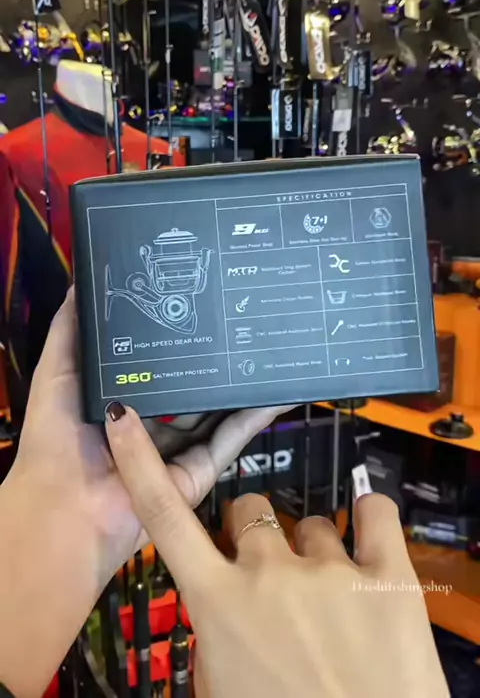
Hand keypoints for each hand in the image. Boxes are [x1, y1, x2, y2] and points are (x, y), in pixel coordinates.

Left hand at [0, 290, 294, 697]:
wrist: (68, 512)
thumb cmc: (56, 440)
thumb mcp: (57, 373)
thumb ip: (70, 330)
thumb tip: (82, 282)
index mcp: (117, 403)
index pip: (153, 367)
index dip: (174, 340)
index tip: (197, 306)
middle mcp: (149, 426)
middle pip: (188, 389)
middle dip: (213, 362)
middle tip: (240, 323)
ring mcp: (176, 452)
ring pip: (215, 413)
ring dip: (240, 386)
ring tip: (267, 350)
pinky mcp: (198, 474)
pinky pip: (230, 440)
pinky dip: (254, 416)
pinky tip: (276, 390)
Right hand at [106, 406, 449, 697]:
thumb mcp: (220, 687)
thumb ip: (215, 632)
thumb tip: (224, 599)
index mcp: (219, 604)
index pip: (165, 519)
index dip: (140, 464)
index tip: (126, 423)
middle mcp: (270, 574)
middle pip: (249, 510)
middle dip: (255, 535)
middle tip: (273, 577)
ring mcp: (331, 569)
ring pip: (311, 522)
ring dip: (313, 550)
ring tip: (329, 598)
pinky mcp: (388, 574)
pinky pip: (374, 510)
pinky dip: (368, 515)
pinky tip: (366, 537)